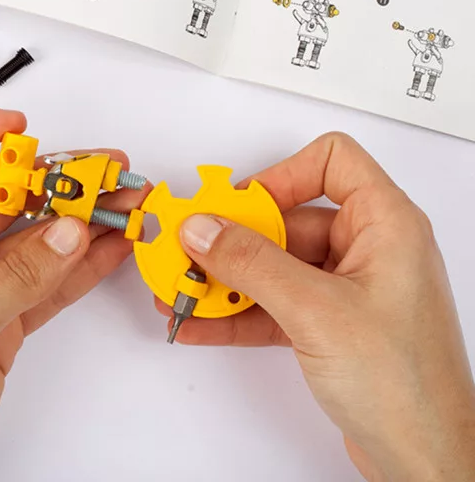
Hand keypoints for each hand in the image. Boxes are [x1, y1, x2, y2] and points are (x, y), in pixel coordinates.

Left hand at [0, 104, 146, 481]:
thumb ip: (21, 274)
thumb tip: (69, 231)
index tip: (19, 127)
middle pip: (1, 193)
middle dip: (54, 180)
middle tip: (105, 172)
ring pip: (32, 238)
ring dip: (77, 221)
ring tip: (124, 204)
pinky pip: (45, 282)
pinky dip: (79, 266)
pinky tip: (110, 248)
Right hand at [157, 131, 474, 480]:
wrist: (429, 464)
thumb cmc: (407, 388)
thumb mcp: (316, 311)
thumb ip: (252, 264)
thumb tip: (204, 228)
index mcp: (386, 225)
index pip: (332, 162)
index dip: (282, 174)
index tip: (240, 204)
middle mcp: (370, 250)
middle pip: (287, 218)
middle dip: (233, 238)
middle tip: (190, 249)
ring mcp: (350, 290)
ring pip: (275, 264)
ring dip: (227, 278)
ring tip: (184, 289)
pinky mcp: (333, 328)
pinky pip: (274, 303)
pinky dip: (238, 311)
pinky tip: (201, 323)